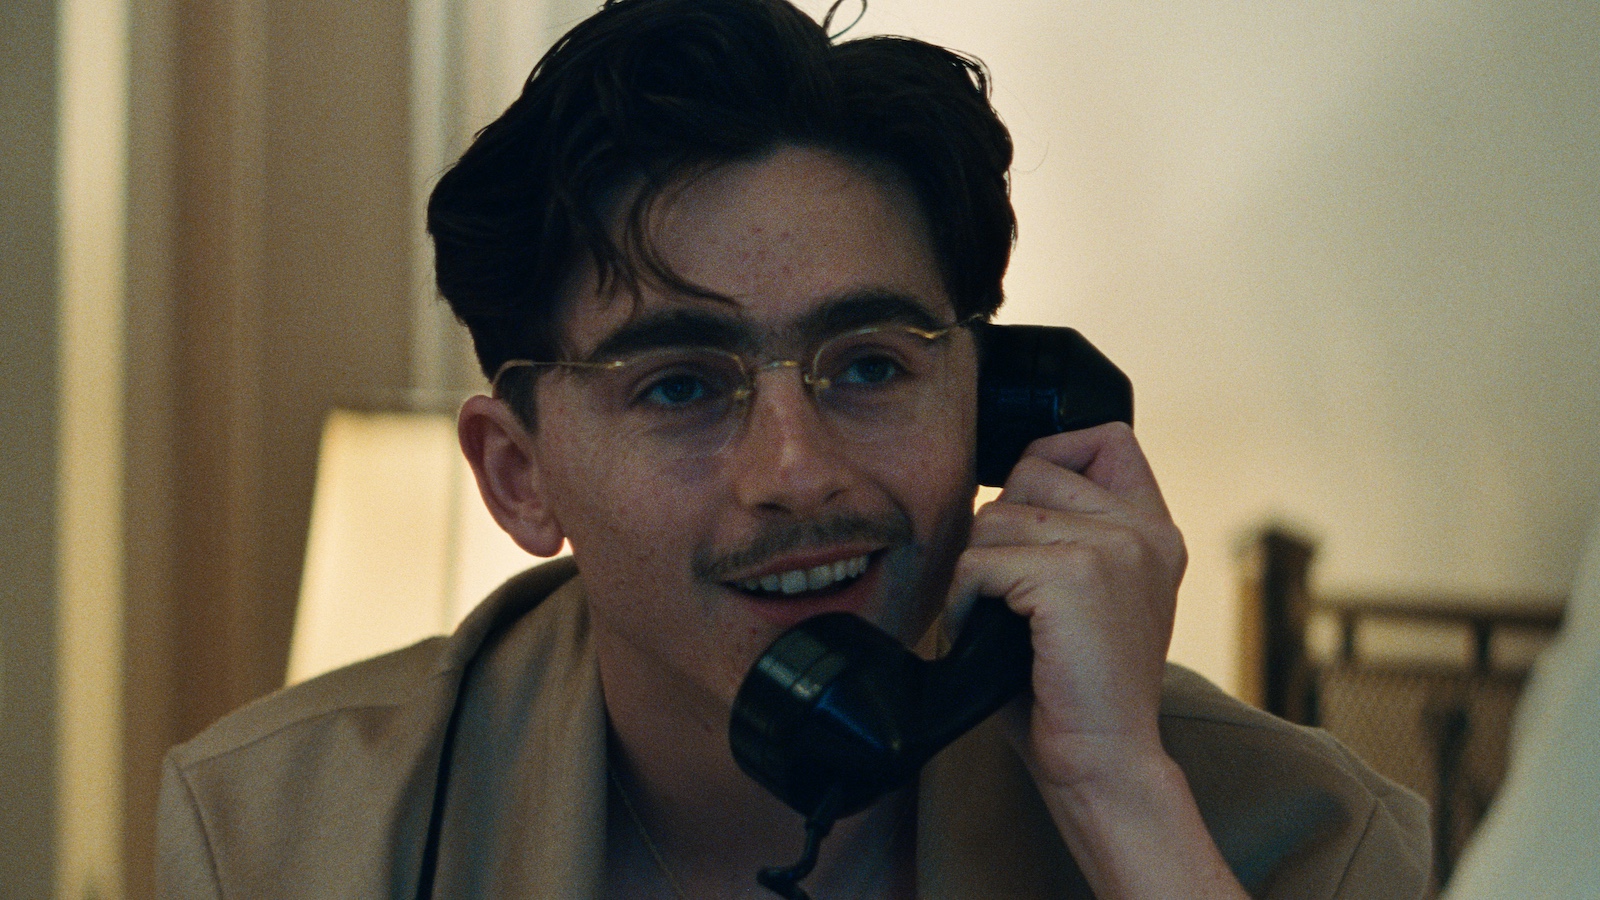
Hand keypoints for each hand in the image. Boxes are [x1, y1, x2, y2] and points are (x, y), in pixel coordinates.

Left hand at [951, 421, 1183, 781]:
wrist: (1104, 761)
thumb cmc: (1077, 688)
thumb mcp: (1094, 594)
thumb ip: (1071, 533)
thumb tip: (999, 489)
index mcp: (1154, 531)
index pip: (1106, 439)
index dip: (1053, 458)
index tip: (1034, 520)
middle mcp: (1143, 531)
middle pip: (1030, 472)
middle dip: (1002, 530)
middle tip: (1014, 595)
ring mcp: (1113, 548)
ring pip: (995, 516)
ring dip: (978, 570)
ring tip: (999, 620)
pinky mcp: (1073, 576)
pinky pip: (979, 561)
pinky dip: (964, 602)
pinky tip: (985, 637)